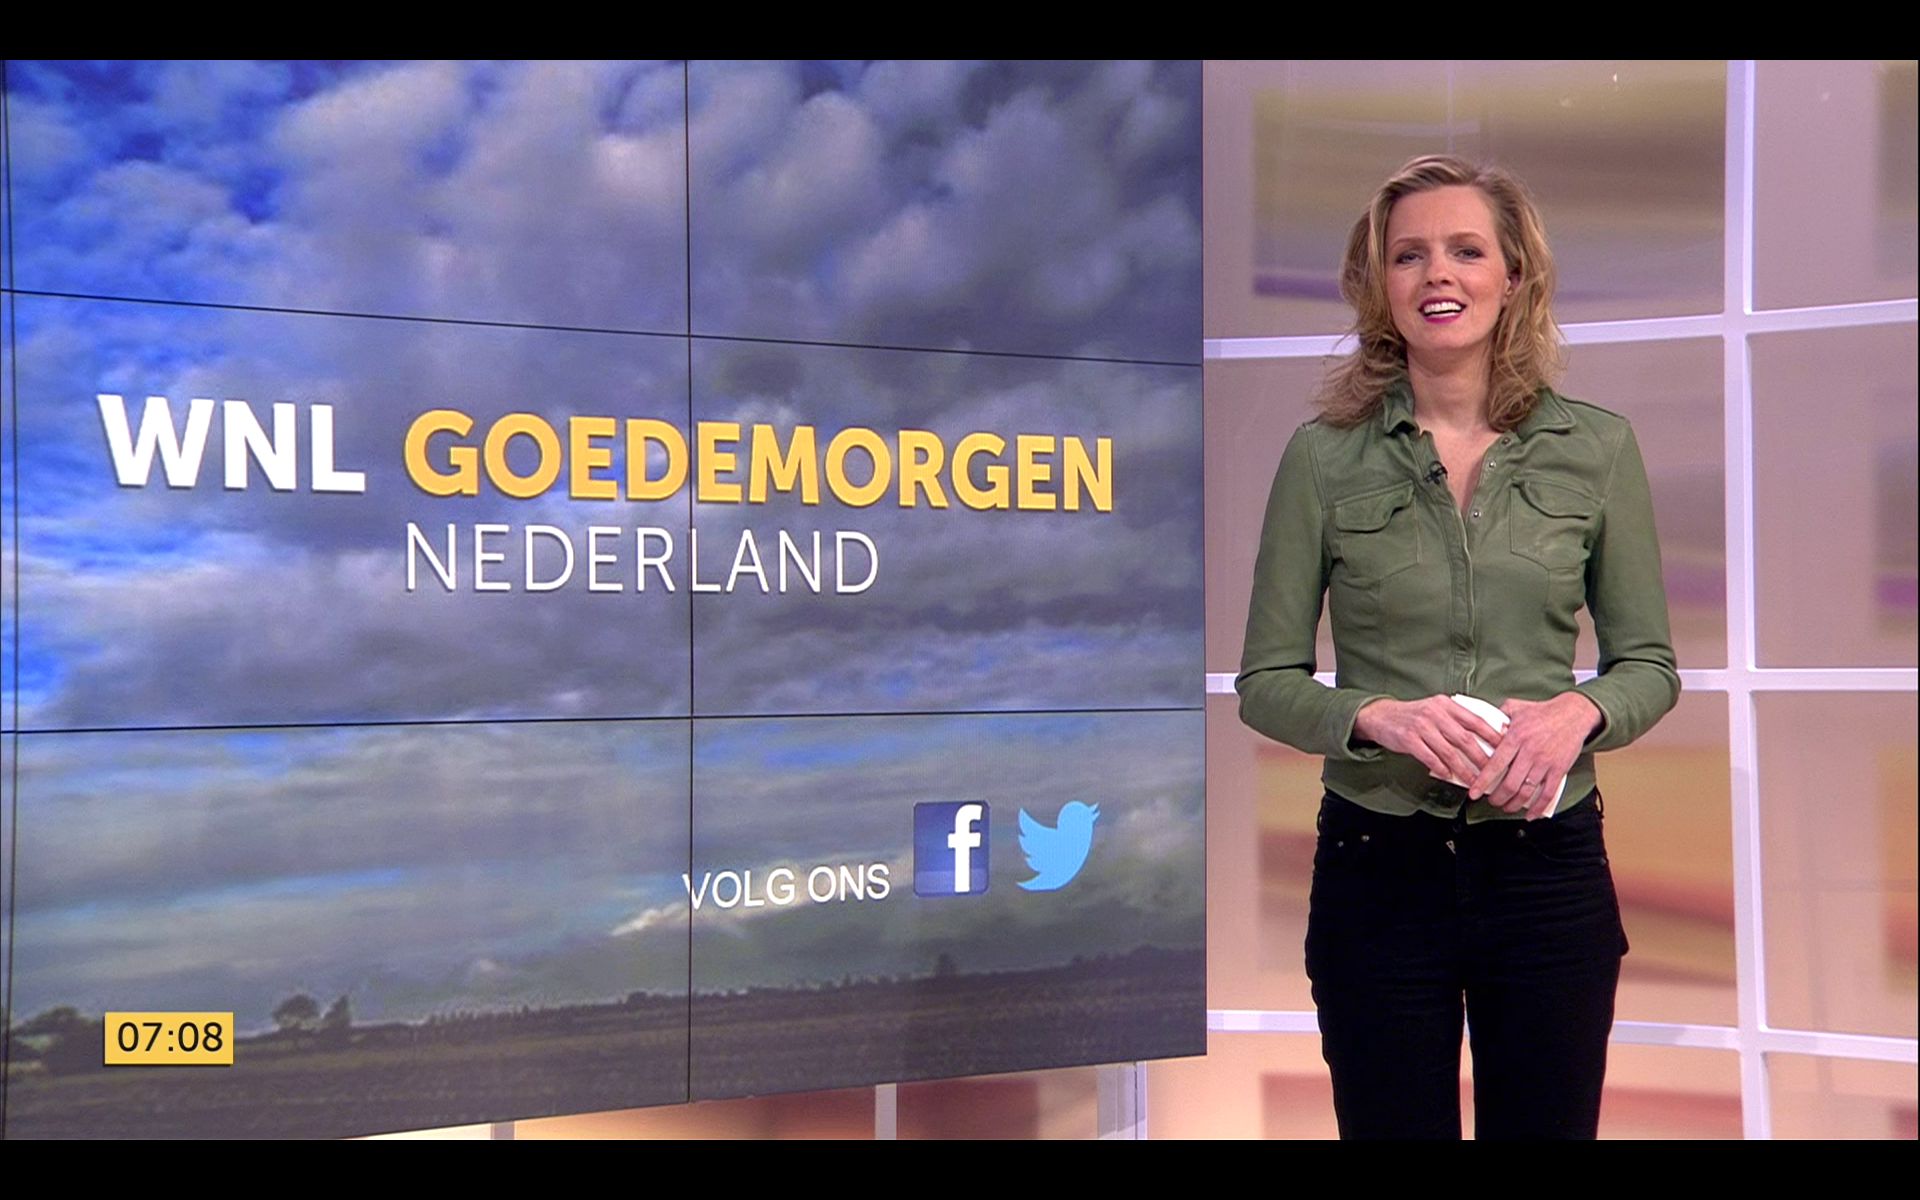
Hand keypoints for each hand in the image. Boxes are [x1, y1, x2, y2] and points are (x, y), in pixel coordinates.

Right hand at [1352, 696, 1503, 788]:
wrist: (1382, 716)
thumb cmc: (1414, 716)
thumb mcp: (1436, 709)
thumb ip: (1456, 720)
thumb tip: (1483, 739)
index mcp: (1446, 704)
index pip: (1476, 720)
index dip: (1493, 735)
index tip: (1506, 749)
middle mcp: (1435, 713)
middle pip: (1465, 739)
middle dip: (1481, 758)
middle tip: (1493, 772)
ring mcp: (1421, 725)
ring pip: (1449, 751)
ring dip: (1463, 769)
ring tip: (1473, 781)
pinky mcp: (1409, 738)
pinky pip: (1429, 757)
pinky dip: (1441, 768)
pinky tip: (1448, 775)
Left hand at [1467, 694, 1603, 817]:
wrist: (1573, 713)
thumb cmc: (1542, 711)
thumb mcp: (1515, 707)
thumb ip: (1497, 717)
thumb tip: (1482, 727)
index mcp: (1515, 737)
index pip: (1495, 765)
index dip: (1482, 782)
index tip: (1474, 793)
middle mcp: (1529, 752)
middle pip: (1510, 784)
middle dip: (1497, 798)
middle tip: (1491, 801)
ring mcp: (1545, 762)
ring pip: (1526, 792)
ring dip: (1514, 804)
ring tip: (1506, 807)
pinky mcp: (1559, 769)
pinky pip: (1548, 794)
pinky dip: (1538, 807)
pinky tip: (1530, 815)